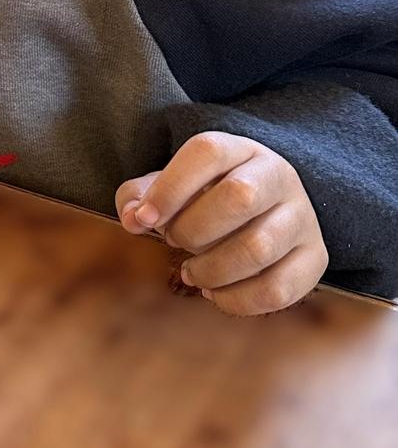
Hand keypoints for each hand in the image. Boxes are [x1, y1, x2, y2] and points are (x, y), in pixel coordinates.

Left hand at [114, 131, 327, 315]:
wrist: (266, 209)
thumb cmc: (205, 196)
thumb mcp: (173, 185)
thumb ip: (141, 196)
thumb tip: (132, 218)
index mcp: (238, 148)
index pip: (207, 152)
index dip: (170, 187)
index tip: (144, 218)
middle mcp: (277, 175)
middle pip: (238, 197)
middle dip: (193, 229)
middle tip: (175, 242)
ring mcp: (302, 216)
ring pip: (259, 247)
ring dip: (212, 269)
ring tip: (191, 273)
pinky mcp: (315, 257)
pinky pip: (280, 289)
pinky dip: (237, 299)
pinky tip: (215, 293)